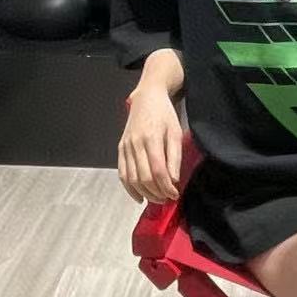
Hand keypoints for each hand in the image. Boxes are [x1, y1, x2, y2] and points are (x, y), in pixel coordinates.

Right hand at [118, 87, 182, 203]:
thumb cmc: (164, 115)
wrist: (146, 98)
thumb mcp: (176, 133)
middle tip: (168, 198)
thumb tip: (173, 180)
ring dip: (145, 193)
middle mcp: (135, 144)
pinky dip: (130, 189)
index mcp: (151, 138)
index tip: (175, 194)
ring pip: (132, 179)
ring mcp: (125, 147)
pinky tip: (140, 197)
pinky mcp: (120, 149)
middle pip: (143, 178)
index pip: (158, 171)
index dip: (166, 187)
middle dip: (157, 193)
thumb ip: (174, 158)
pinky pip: (122, 174)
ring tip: (157, 198)